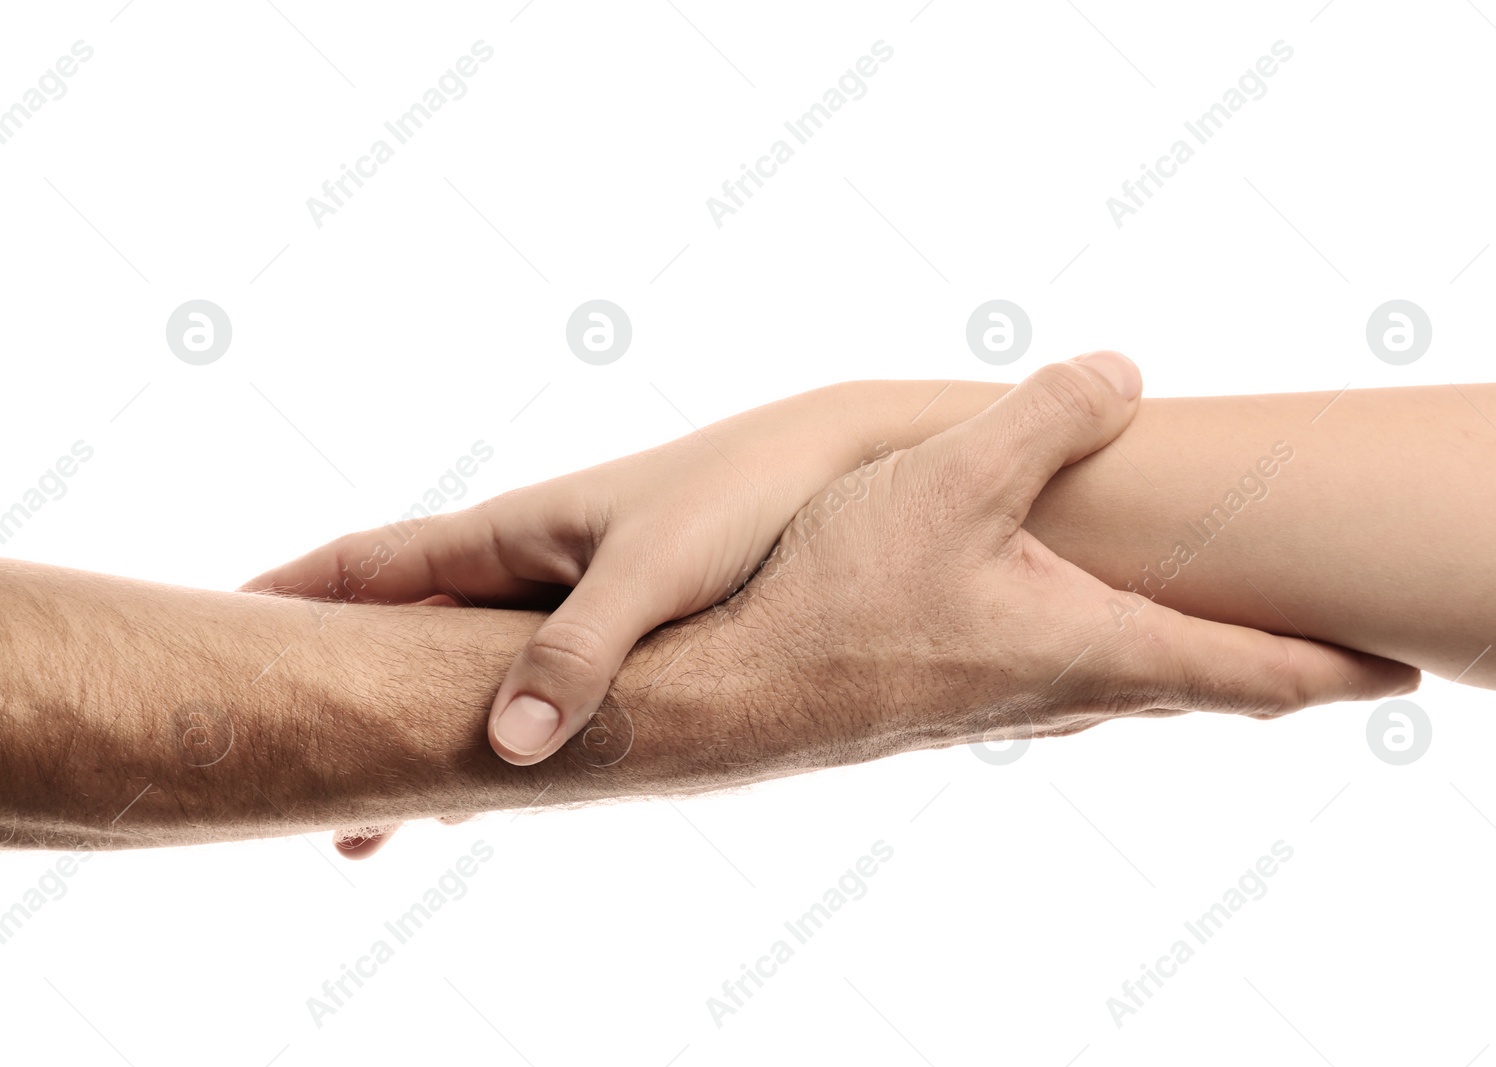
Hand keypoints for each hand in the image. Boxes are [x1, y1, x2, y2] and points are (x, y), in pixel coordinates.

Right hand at [242, 387, 891, 771]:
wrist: (829, 461)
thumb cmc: (739, 499)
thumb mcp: (652, 575)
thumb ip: (579, 653)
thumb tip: (505, 751)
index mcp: (506, 533)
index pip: (365, 566)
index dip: (288, 599)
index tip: (214, 633)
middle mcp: (523, 560)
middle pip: (403, 634)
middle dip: (347, 698)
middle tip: (300, 785)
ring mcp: (566, 589)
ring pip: (463, 666)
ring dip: (420, 728)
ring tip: (387, 820)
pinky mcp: (617, 616)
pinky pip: (527, 677)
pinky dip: (493, 725)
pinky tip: (493, 774)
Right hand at [689, 358, 1419, 758]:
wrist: (725, 694)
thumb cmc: (838, 599)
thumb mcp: (953, 481)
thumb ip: (1048, 418)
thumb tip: (1124, 374)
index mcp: (1097, 650)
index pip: (1259, 675)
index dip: (1339, 669)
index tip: (1401, 672)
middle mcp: (1069, 695)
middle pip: (1207, 691)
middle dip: (1275, 666)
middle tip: (1327, 648)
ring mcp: (1012, 710)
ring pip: (1135, 687)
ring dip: (1190, 659)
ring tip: (1215, 626)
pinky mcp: (957, 704)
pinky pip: (1069, 679)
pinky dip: (1111, 649)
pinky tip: (1069, 618)